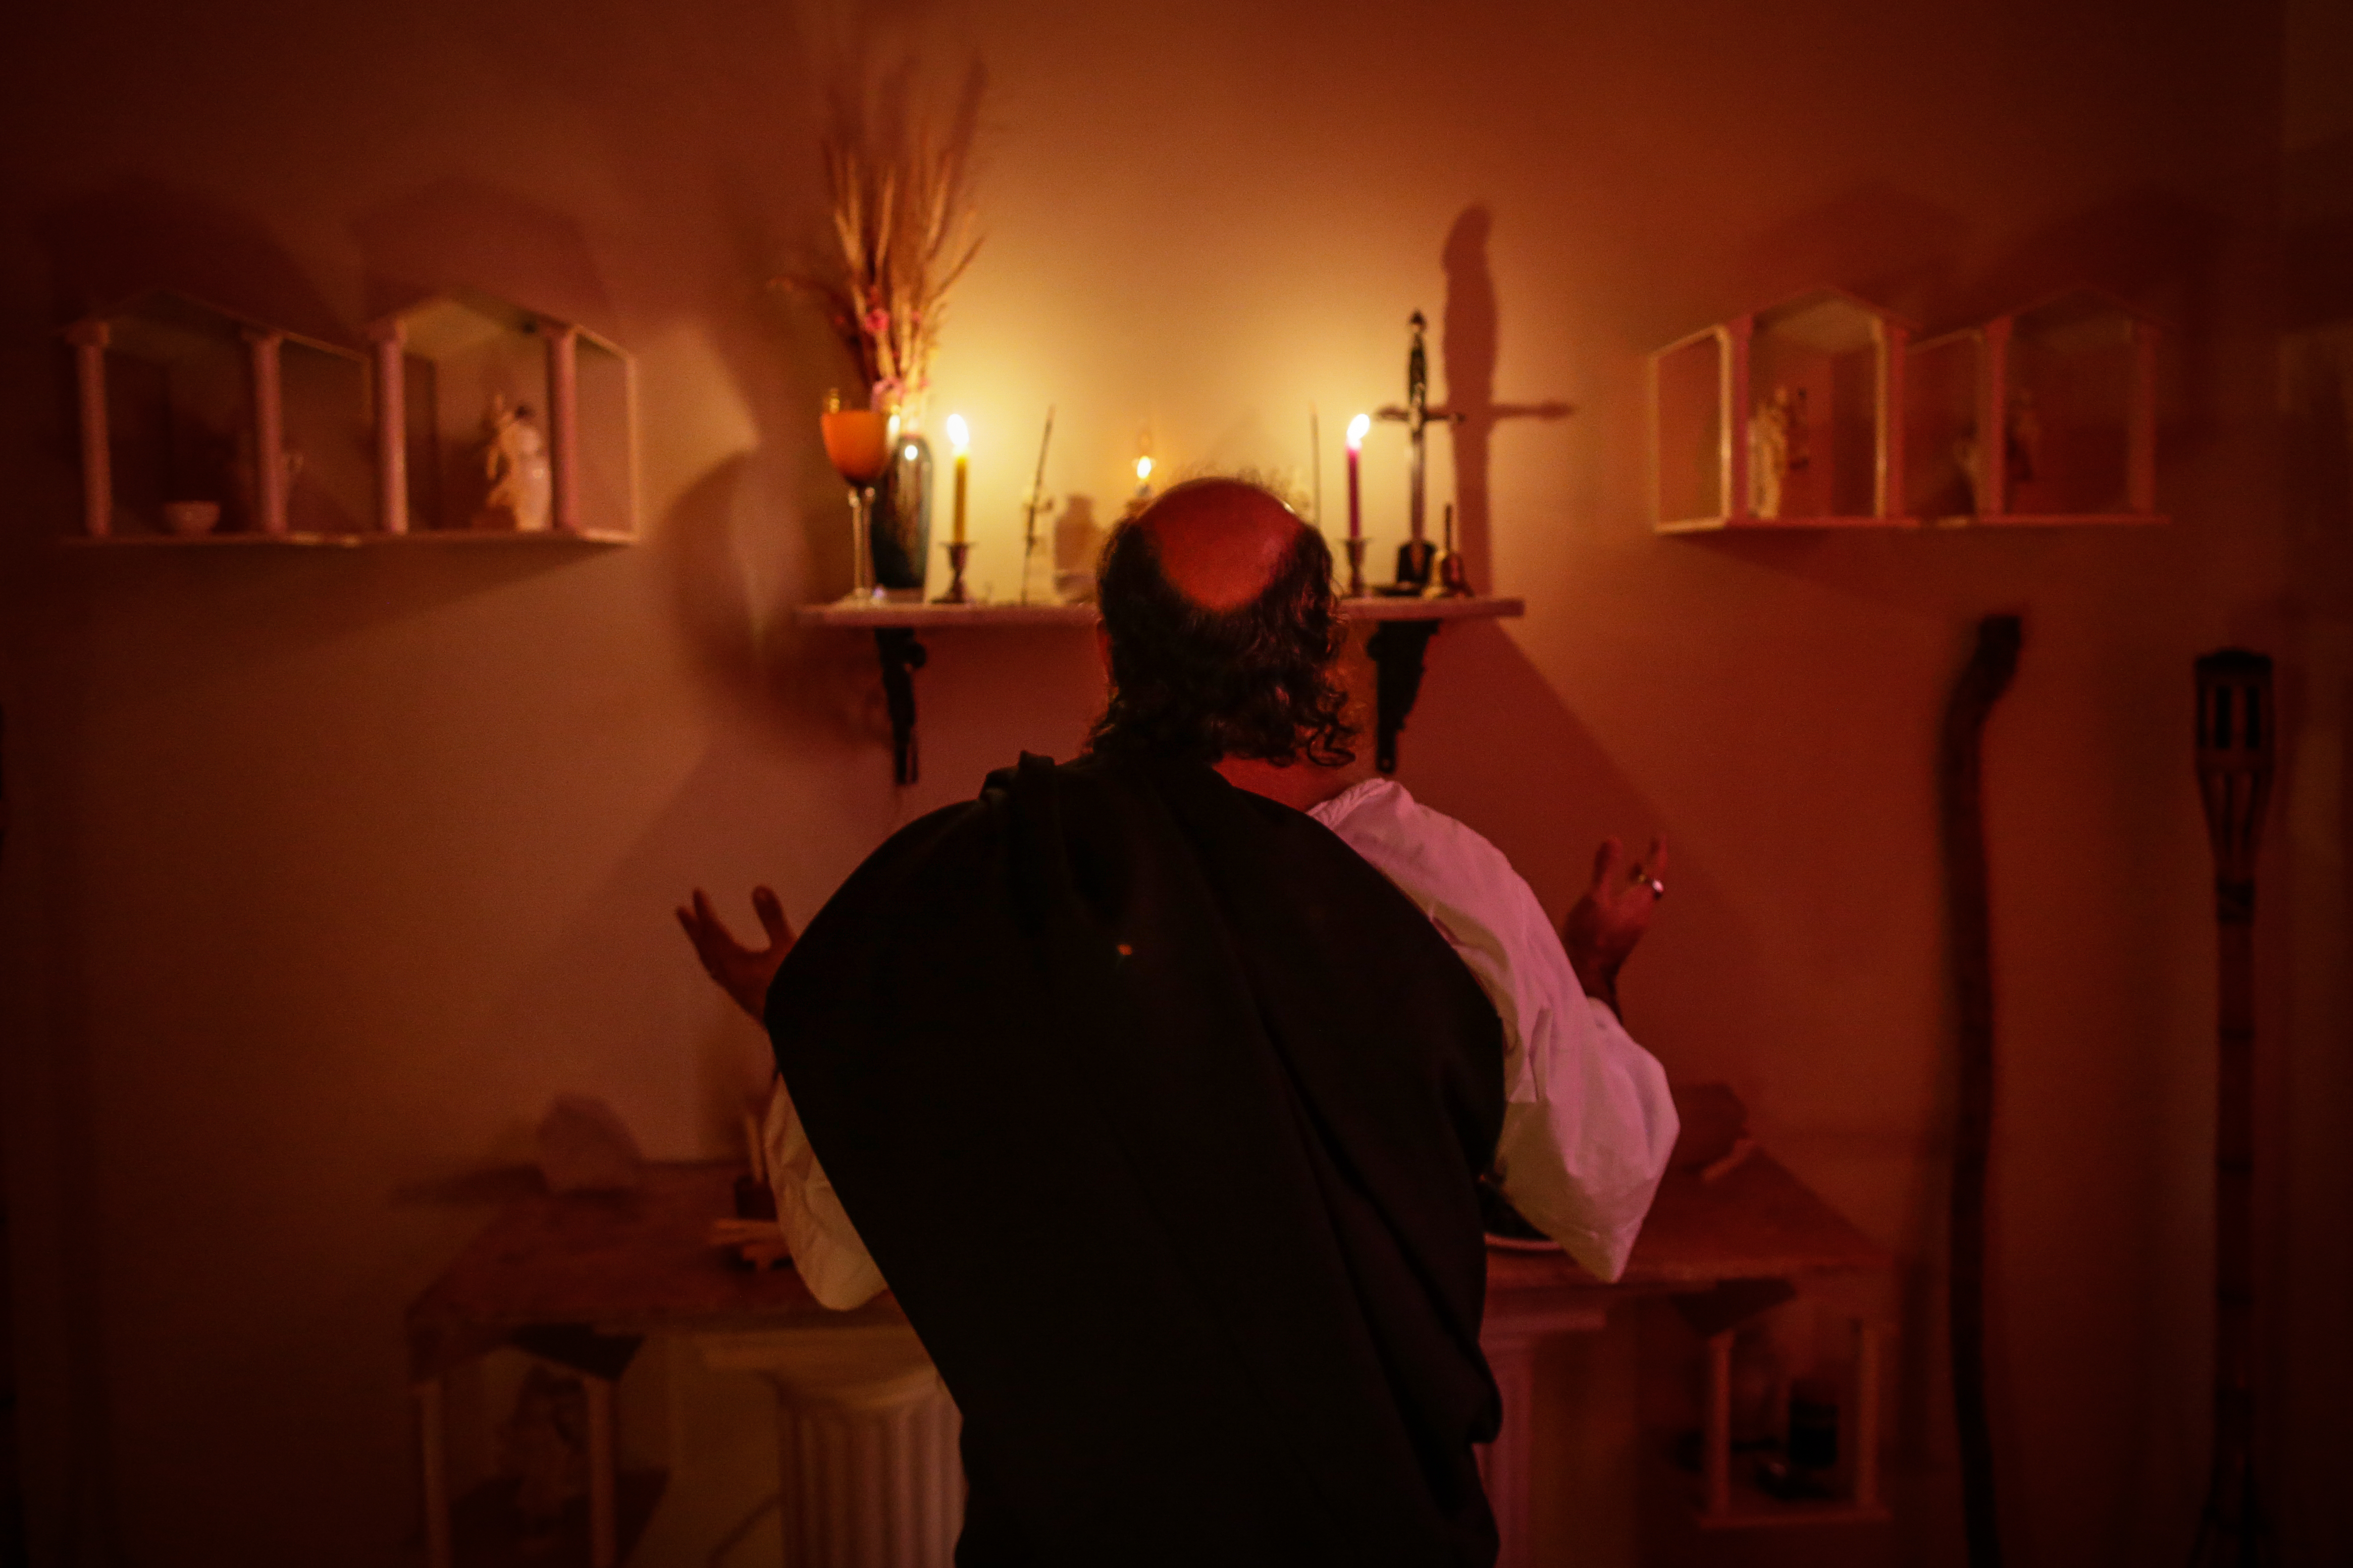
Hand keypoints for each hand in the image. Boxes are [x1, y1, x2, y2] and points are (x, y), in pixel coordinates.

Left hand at [676, 886, 795, 1021]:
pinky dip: (712, 959)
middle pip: (704, 948)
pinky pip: (717, 973)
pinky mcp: (742, 997)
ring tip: (696, 934)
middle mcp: (728, 976)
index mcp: (734, 962)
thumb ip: (772, 919)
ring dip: (701, 944)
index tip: (696, 893)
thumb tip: (758, 889)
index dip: (704, 911)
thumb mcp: (787, 948)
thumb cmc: (793, 985)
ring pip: (709, 962)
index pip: (713, 932)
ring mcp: (734, 989)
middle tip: (680, 911)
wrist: (799, 1023)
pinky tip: (719, 963)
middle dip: (694, 928)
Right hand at [1561, 835, 1667, 1009]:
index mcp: (1640, 901)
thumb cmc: (1592, 933)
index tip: (1660, 837)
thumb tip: (1615, 840)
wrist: (1588, 972)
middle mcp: (1643, 914)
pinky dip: (1631, 892)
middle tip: (1650, 850)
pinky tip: (1617, 894)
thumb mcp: (1595, 897)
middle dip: (1651, 867)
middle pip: (1652, 886)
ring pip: (1643, 898)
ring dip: (1640, 881)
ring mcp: (1635, 926)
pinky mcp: (1625, 935)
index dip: (1658, 853)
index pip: (1656, 872)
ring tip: (1634, 867)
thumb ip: (1604, 869)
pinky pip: (1634, 907)